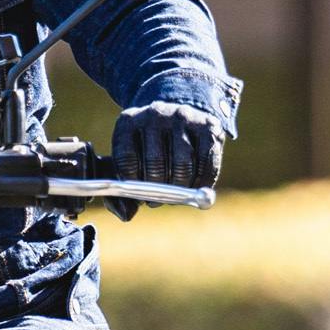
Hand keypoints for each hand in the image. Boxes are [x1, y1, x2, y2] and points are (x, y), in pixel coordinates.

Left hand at [109, 101, 222, 219]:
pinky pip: (207, 164)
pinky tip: (195, 186)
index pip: (126, 159)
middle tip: (157, 200)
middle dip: (157, 190)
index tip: (139, 196)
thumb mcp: (129, 164)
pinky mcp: (209, 125)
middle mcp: (155, 114)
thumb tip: (126, 215)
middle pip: (155, 163)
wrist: (178, 119)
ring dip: (180, 188)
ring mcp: (183, 116)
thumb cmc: (147, 149)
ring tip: (176, 193)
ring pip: (183, 165)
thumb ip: (121, 193)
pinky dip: (202, 182)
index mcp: (128, 122)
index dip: (133, 185)